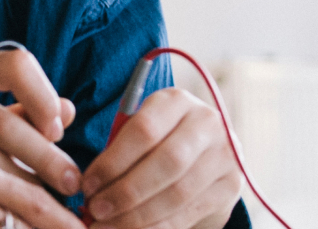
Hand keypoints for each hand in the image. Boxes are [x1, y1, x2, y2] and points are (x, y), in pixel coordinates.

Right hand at [0, 48, 80, 195]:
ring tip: (49, 206)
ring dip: (22, 186)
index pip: (15, 64)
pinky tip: (6, 214)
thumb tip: (69, 111)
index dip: (44, 96)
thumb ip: (15, 108)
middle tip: (73, 184)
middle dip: (45, 158)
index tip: (58, 131)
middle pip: (4, 123)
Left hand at [80, 88, 241, 228]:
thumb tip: (86, 185)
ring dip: (138, 215)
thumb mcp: (139, 131)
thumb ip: (118, 147)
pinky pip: (189, 212)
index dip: (112, 162)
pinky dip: (157, 227)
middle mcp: (207, 123)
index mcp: (176, 101)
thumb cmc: (156, 141)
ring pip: (178, 193)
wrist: (204, 152)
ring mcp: (225, 155)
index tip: (87, 185)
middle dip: (126, 192)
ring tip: (107, 225)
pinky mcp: (230, 186)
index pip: (144, 130)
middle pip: (166, 163)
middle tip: (96, 210)